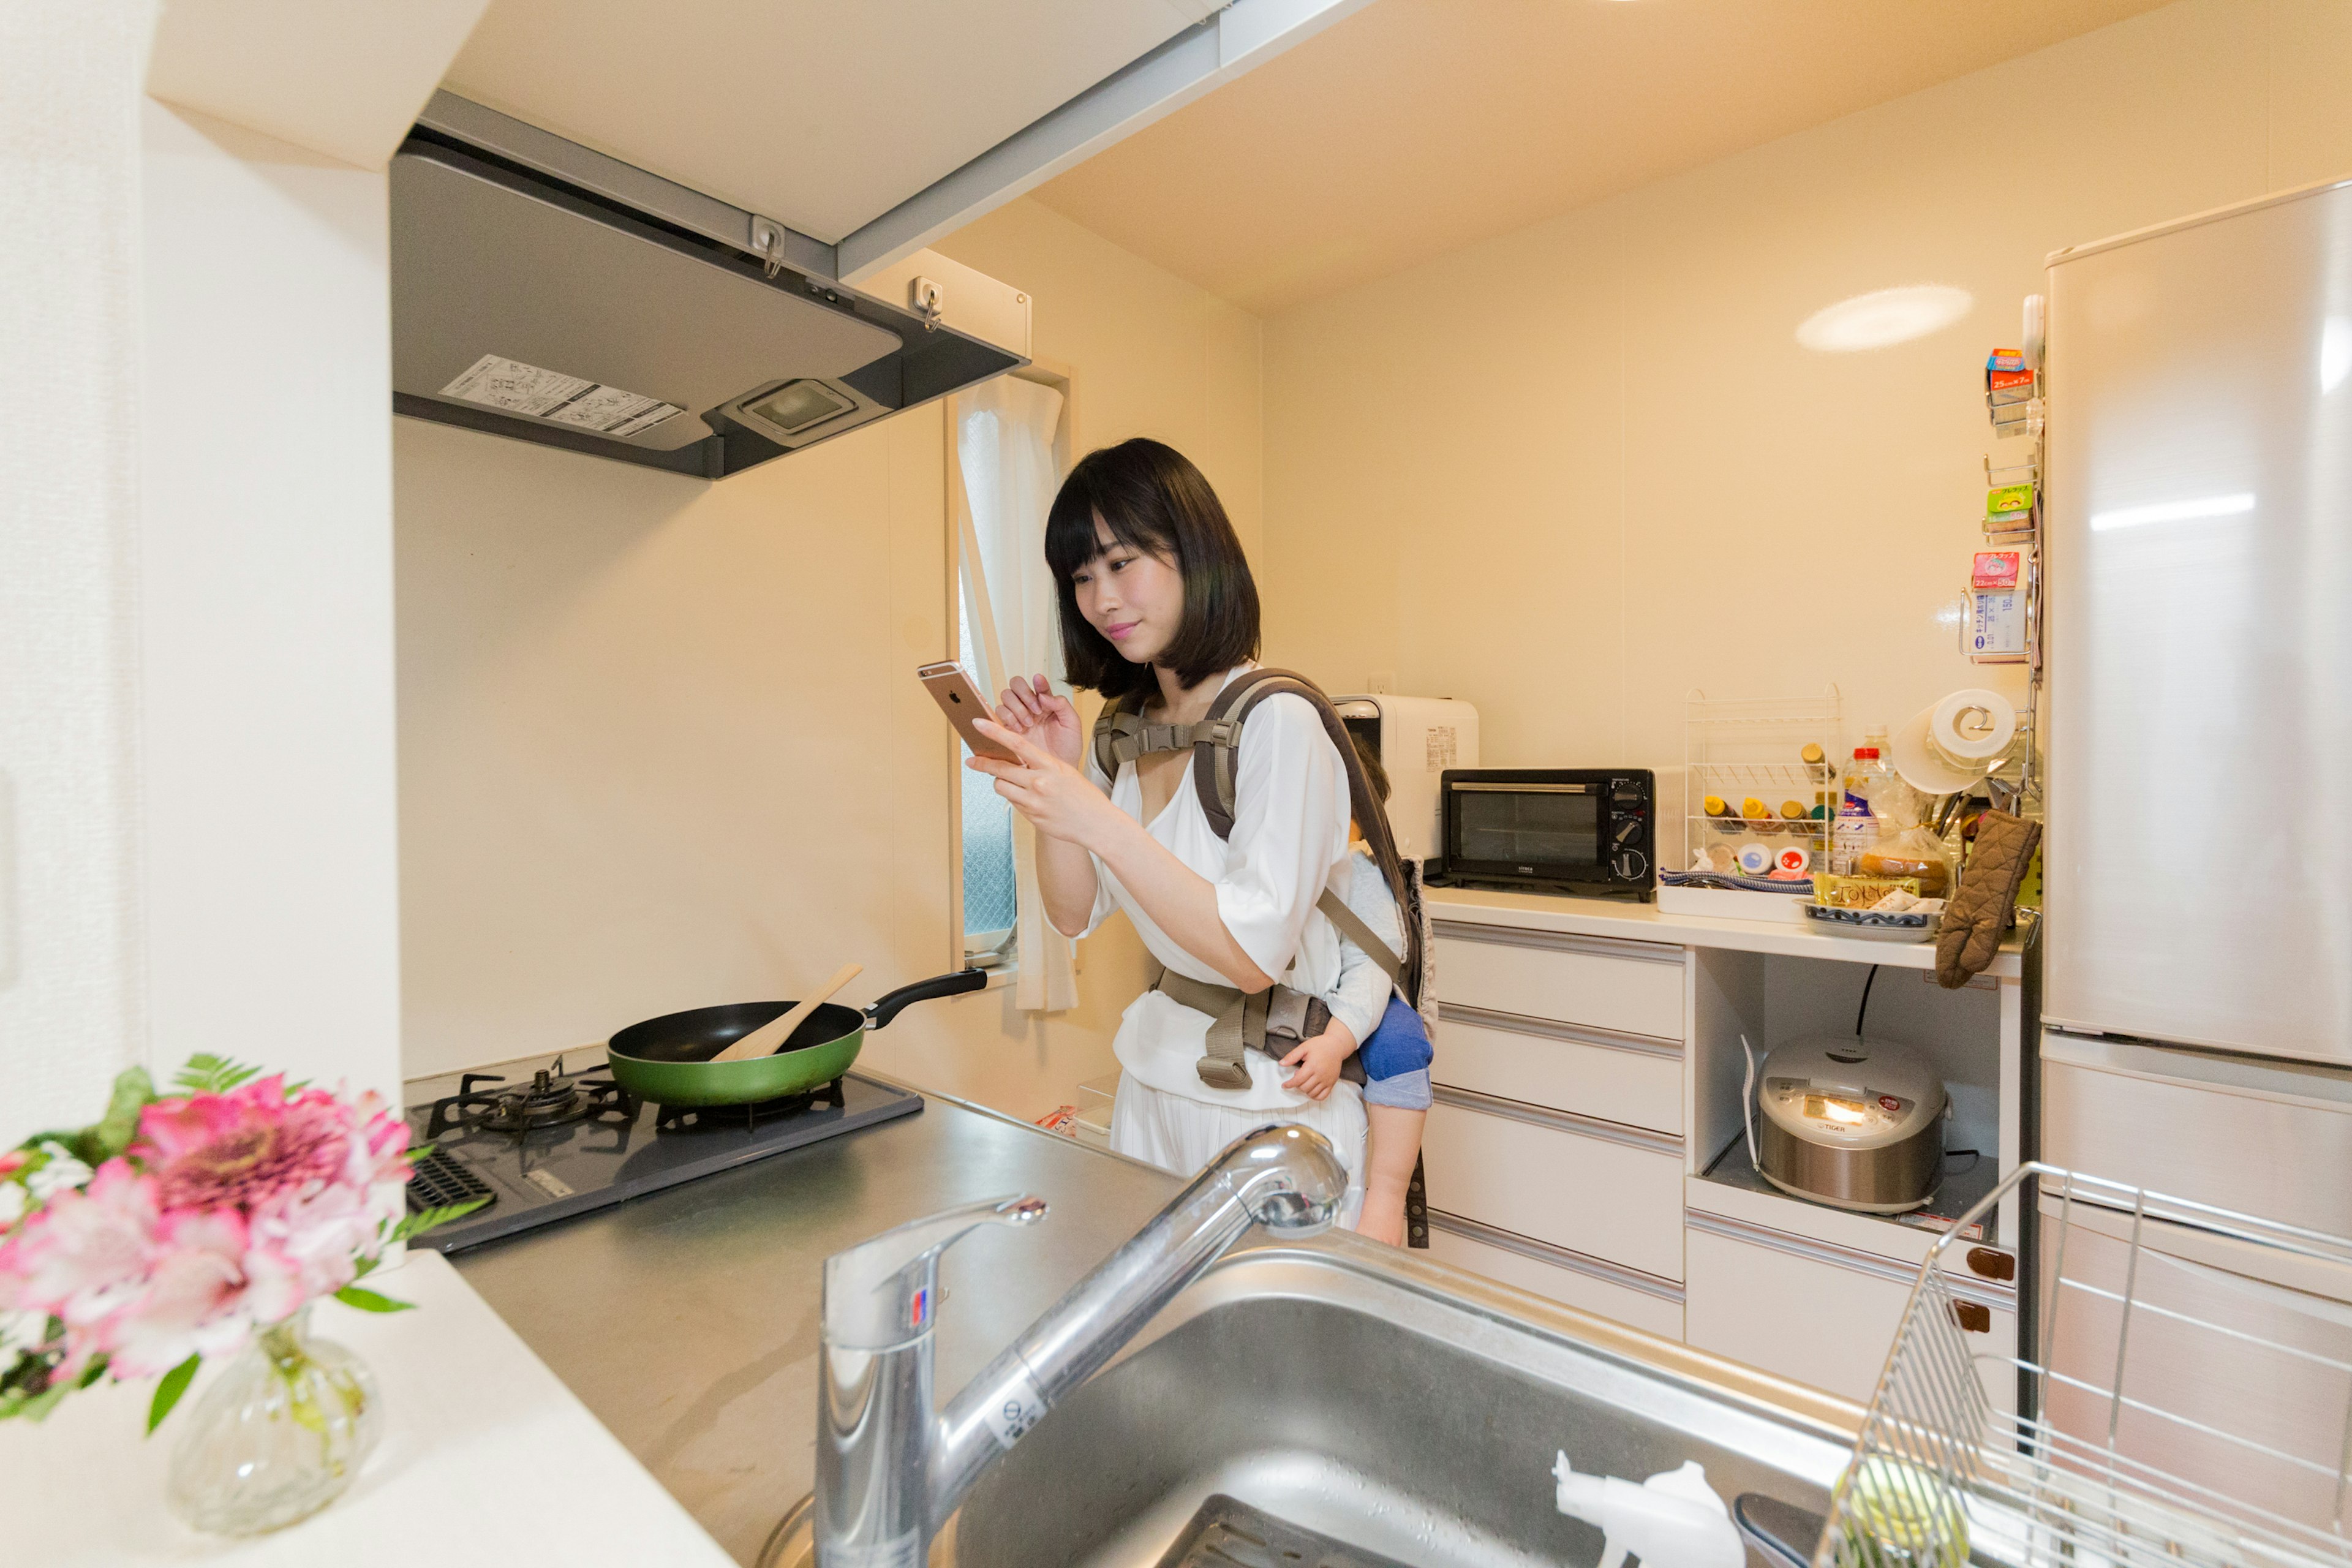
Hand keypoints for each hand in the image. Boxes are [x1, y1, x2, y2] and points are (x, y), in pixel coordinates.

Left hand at [967, 717, 1124, 850]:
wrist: (1095, 823)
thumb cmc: (1083, 796)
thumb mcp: (1064, 771)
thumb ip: (1041, 766)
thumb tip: (1018, 762)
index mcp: (1049, 765)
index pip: (1016, 743)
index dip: (994, 732)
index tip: (978, 724)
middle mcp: (1039, 782)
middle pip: (1000, 769)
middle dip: (983, 763)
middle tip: (972, 760)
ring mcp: (1033, 802)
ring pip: (1001, 787)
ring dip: (1001, 782)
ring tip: (1011, 782)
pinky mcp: (1031, 816)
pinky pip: (1013, 802)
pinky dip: (1015, 798)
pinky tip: (1029, 799)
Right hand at [995, 673, 1084, 769]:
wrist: (1059, 771)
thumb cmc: (1068, 749)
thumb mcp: (1072, 724)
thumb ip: (1061, 704)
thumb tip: (1044, 694)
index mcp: (1047, 703)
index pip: (1037, 684)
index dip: (1037, 682)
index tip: (1040, 684)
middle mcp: (1031, 708)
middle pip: (1016, 686)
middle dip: (1024, 694)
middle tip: (1035, 710)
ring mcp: (1018, 718)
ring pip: (1005, 698)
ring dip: (1016, 708)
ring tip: (1028, 724)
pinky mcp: (1008, 730)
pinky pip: (998, 715)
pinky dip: (1006, 718)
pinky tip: (1018, 729)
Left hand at [1278, 1028, 1353, 1101]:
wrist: (1336, 1046)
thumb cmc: (1320, 1045)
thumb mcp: (1304, 1047)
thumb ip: (1292, 1056)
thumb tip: (1281, 1063)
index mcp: (1312, 1066)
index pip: (1298, 1080)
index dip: (1289, 1084)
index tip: (1285, 1085)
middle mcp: (1320, 1075)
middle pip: (1304, 1088)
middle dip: (1297, 1085)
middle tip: (1298, 1076)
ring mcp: (1327, 1080)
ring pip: (1312, 1093)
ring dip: (1305, 1090)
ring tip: (1305, 1080)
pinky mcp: (1332, 1083)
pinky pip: (1322, 1096)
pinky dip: (1315, 1096)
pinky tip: (1311, 1089)